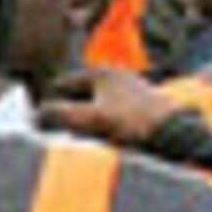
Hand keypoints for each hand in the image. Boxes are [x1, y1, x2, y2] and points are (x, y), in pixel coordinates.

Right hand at [37, 62, 178, 145]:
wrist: (175, 136)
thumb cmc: (135, 125)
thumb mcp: (91, 120)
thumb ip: (61, 116)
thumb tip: (36, 115)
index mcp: (102, 73)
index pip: (62, 83)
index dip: (49, 102)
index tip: (41, 121)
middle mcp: (115, 76)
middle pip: (78, 93)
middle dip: (66, 111)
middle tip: (59, 130)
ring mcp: (128, 90)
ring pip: (93, 103)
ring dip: (83, 119)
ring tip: (80, 135)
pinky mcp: (138, 105)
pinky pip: (109, 112)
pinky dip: (100, 123)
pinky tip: (101, 138)